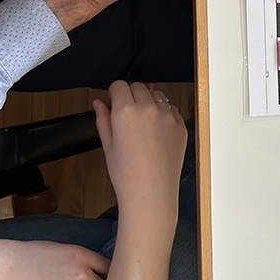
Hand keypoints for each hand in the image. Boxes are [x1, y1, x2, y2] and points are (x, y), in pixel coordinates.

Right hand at [93, 81, 186, 215]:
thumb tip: (99, 103)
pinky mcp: (180, 126)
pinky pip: (172, 109)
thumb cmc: (127, 175)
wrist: (150, 194)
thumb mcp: (108, 145)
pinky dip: (164, 114)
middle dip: (131, 95)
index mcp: (125, 112)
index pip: (119, 85)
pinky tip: (157, 132)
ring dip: (149, 102)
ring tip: (143, 123)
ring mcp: (167, 117)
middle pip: (138, 86)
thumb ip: (103, 119)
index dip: (115, 93)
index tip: (115, 100)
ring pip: (157, 95)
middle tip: (128, 113)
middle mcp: (148, 110)